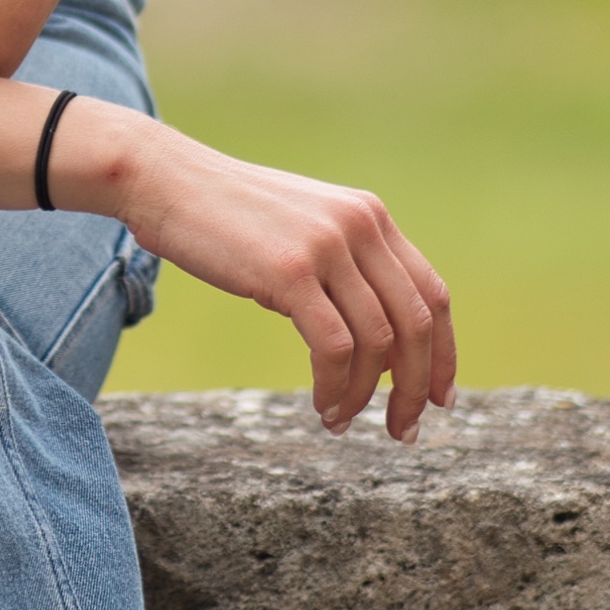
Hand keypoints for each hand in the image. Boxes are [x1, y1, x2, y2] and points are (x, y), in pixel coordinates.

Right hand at [72, 107, 455, 442]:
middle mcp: (359, 226)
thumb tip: (375, 336)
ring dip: (365, 395)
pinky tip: (321, 404)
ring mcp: (327, 246)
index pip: (432, 293)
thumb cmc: (225, 212)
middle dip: (416, 387)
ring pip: (379, 343)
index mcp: (369, 215)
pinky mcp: (290, 271)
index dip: (443, 353)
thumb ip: (344, 262)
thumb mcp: (302, 226)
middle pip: (417, 324)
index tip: (438, 397)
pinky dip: (335, 387)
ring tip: (341, 420)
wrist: (165, 180)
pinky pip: (334, 348)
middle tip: (403, 429)